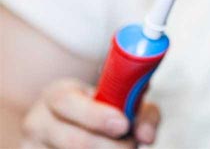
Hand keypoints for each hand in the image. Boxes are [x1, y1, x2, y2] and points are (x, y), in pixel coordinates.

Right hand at [21, 79, 159, 147]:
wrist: (80, 126)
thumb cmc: (106, 112)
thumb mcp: (124, 103)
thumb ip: (142, 113)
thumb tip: (146, 136)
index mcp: (57, 94)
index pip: (66, 102)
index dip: (96, 116)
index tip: (123, 125)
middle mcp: (38, 122)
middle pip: (74, 141)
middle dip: (111, 146)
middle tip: (131, 145)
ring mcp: (34, 147)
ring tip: (121, 147)